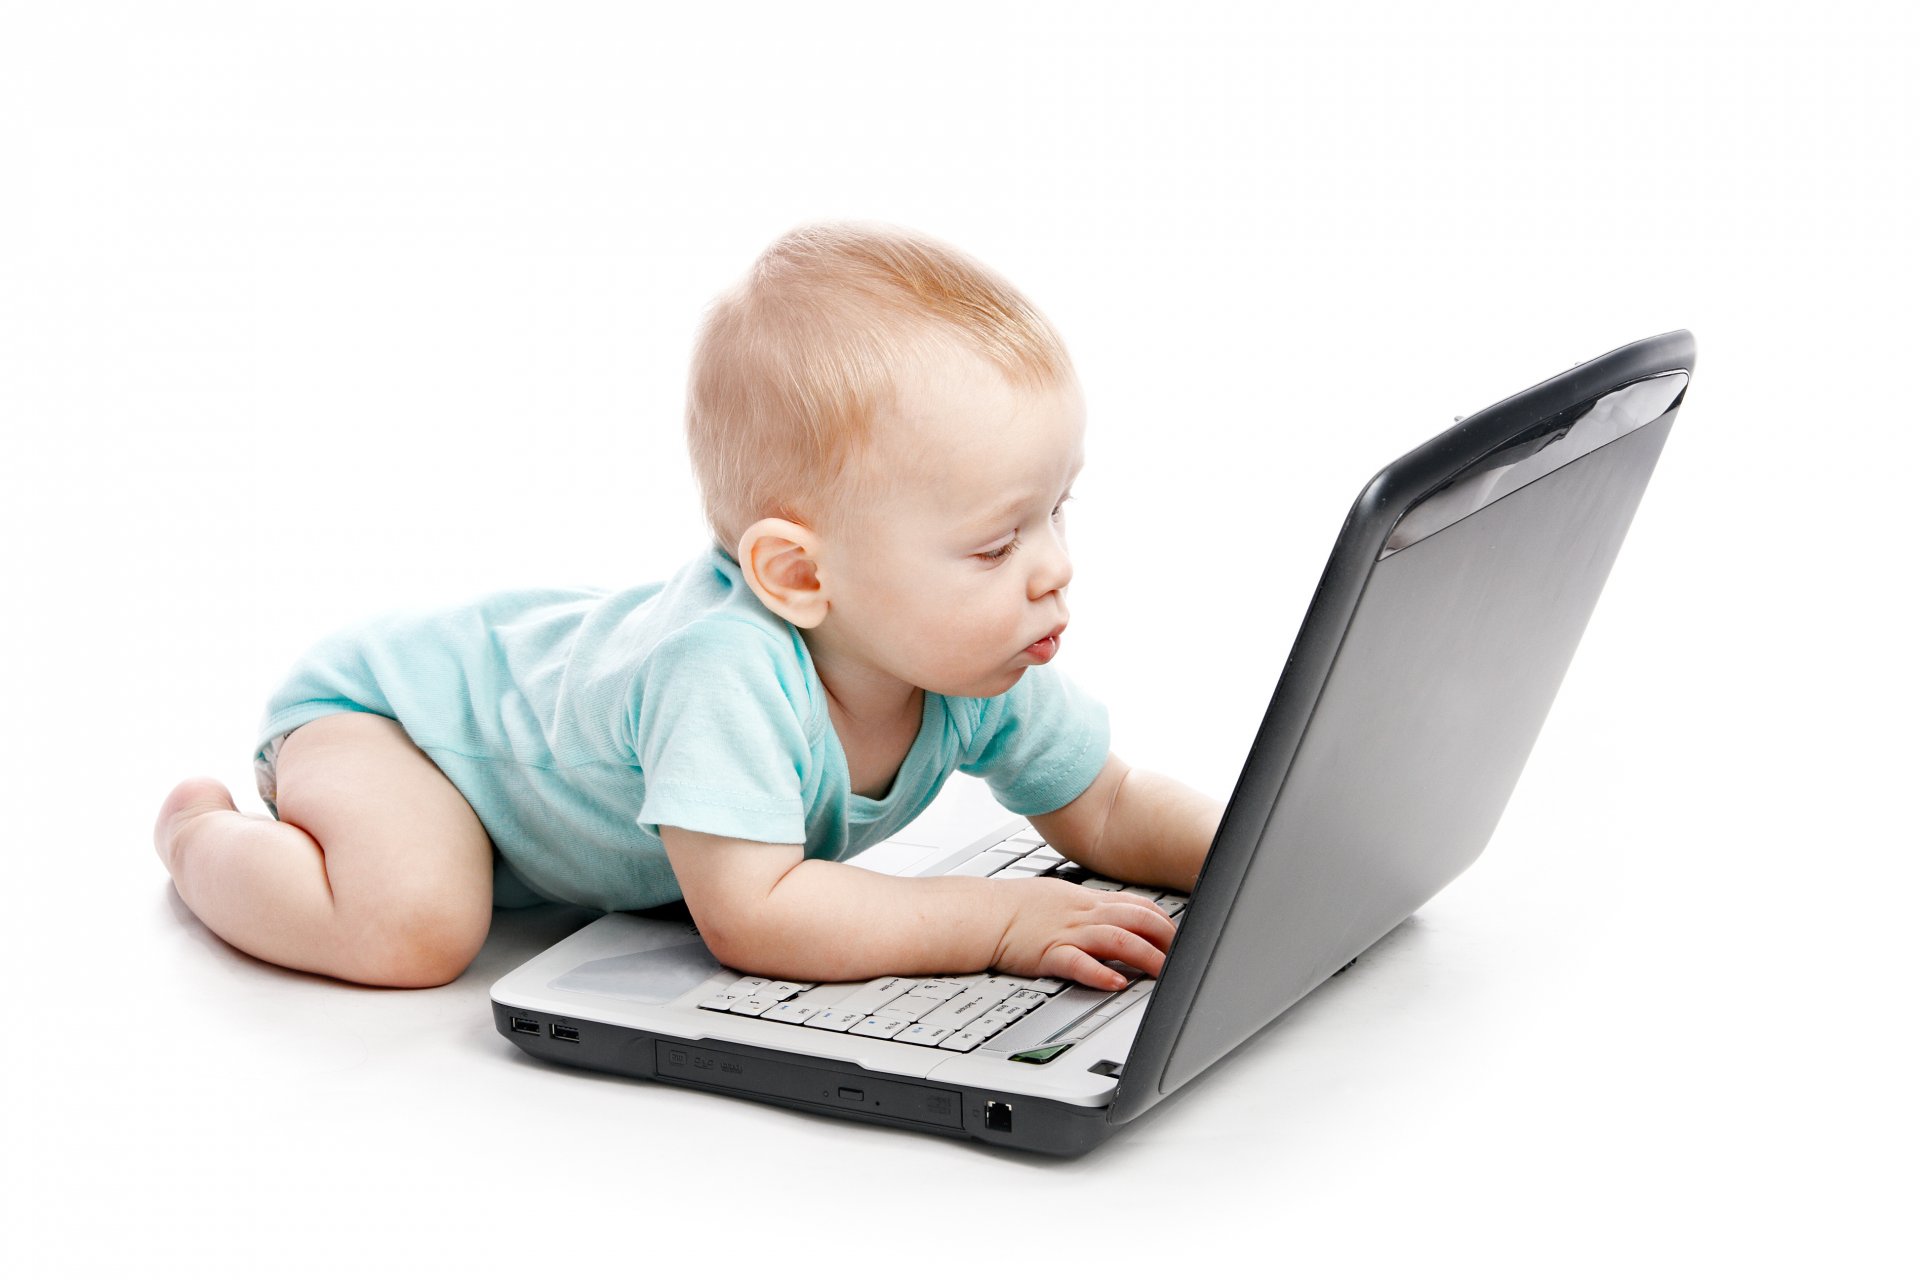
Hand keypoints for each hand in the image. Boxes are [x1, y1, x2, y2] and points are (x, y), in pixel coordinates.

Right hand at [988, 878, 1176, 990]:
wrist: (983, 914)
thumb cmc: (1017, 907)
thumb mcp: (1061, 896)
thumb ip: (1090, 907)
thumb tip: (1115, 914)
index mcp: (1088, 900)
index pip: (1137, 905)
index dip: (1163, 921)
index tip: (1178, 936)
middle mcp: (1083, 914)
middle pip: (1136, 919)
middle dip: (1165, 937)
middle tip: (1183, 956)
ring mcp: (1068, 932)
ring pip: (1117, 939)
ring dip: (1145, 955)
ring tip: (1163, 972)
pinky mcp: (1049, 953)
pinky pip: (1079, 962)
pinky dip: (1100, 973)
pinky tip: (1116, 983)